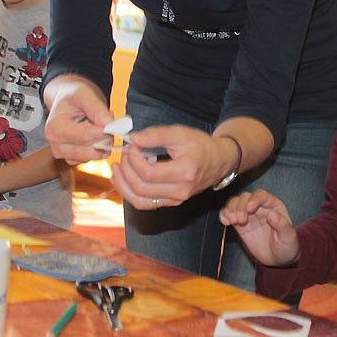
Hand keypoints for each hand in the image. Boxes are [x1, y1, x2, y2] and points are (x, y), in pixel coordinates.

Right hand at [43, 75, 112, 164]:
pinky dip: (100, 148)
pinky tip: (96, 134)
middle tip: (107, 121)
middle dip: (104, 137)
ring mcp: (64, 154)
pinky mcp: (73, 158)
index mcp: (55, 128)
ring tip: (99, 125)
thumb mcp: (84, 95)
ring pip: (94, 156)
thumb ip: (97, 109)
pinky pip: (94, 158)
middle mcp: (57, 145)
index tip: (114, 123)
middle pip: (90, 150)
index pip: (85, 136)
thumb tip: (109, 124)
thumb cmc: (73, 96)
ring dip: (103, 142)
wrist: (66, 100)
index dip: (103, 131)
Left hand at [110, 125, 238, 208]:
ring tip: (116, 168)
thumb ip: (156, 135)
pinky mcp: (172, 203)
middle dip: (125, 170)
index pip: (148, 173)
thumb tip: (132, 139)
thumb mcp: (181, 133)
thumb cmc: (201, 145)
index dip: (133, 160)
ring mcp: (176, 200)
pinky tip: (124, 179)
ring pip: (140, 201)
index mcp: (185, 172)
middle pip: (141, 188)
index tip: (131, 145)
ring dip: (123, 185)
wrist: (220, 161)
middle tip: (124, 153)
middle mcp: (181, 191)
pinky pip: (145, 204)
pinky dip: (130, 193)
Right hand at [219, 189, 299, 266]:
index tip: (249, 209)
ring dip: (231, 209)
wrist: (278, 259)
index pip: (262, 196)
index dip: (254, 199)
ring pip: (236, 203)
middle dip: (240, 206)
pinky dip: (224, 214)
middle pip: (246, 197)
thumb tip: (272, 215)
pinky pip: (229, 214)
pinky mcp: (240, 224)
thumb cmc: (287, 246)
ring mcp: (249, 214)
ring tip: (232, 221)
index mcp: (274, 206)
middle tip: (240, 220)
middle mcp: (260, 207)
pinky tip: (225, 221)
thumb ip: (282, 225)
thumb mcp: (289, 237)